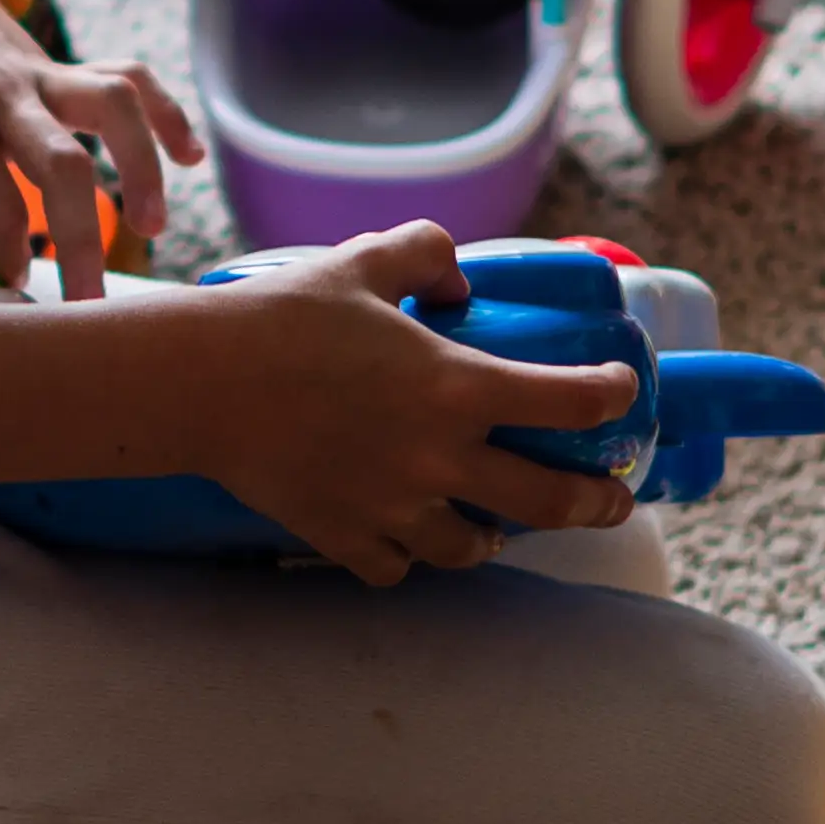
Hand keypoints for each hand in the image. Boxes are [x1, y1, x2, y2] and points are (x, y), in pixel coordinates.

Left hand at [0, 0, 196, 297]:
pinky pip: (131, 78)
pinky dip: (167, 115)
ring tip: (152, 226)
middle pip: (59, 161)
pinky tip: (191, 158)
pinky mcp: (67, 66)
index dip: (2, 239)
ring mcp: (42, 74)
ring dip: (141, 167)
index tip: (16, 283)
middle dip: (80, 235)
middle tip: (88, 299)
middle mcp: (3, 90)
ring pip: (113, 106)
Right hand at [174, 228, 636, 580]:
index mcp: (458, 388)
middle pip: (548, 500)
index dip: (610, 396)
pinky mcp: (345, 536)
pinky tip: (406, 539)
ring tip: (496, 530)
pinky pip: (395, 568)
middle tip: (614, 501)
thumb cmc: (284, 318)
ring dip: (492, 538)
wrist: (203, 383)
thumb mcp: (364, 263)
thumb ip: (426, 255)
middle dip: (596, 504)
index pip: (570, 401)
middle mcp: (440, 459)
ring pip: (471, 549)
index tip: (621, 392)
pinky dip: (407, 558)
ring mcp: (394, 507)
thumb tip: (459, 280)